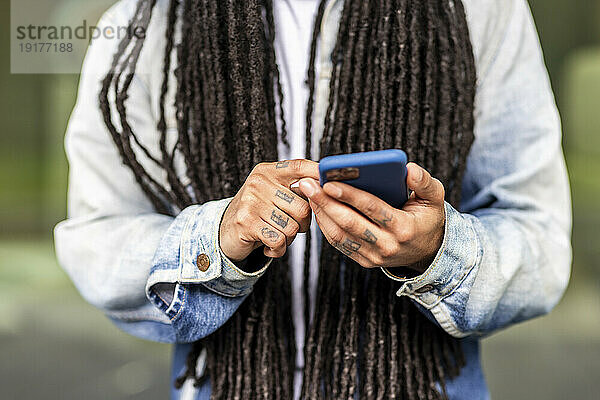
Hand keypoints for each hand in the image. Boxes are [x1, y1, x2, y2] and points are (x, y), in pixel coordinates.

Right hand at [219, 159, 318, 261]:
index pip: (299, 167)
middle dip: (303, 225)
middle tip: (290, 228)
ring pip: (292, 228)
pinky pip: (279, 241)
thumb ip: (296, 188)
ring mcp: (251, 202)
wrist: (224, 230)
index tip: (333, 180)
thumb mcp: (273, 193)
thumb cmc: (257, 212)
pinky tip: (269, 246)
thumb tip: (326, 188)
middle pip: (303, 208)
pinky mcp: (246, 222)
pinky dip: (278, 250)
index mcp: (268, 171)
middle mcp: (259, 182)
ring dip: (289, 239)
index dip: (318, 173)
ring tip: (276, 235)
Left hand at [298, 163, 444, 272]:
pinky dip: (325, 225)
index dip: (349, 195)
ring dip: (321, 213)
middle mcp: (387, 246)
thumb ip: (424, 182)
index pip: (372, 208)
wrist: (428, 251)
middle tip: (308, 184)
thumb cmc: (427, 218)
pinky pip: (340, 243)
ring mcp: (374, 256)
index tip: (329, 182)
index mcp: (403, 228)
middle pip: (349, 223)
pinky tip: (318, 207)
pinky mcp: (364, 261)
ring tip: (309, 193)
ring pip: (340, 235)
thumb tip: (409, 169)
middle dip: (326, 202)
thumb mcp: (434, 198)